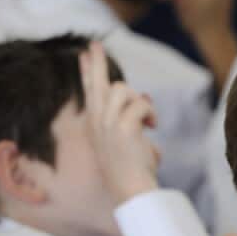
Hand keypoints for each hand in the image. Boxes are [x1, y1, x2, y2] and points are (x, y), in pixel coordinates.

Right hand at [79, 43, 160, 205]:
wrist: (131, 190)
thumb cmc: (134, 170)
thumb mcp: (132, 139)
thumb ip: (134, 117)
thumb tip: (145, 97)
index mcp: (95, 125)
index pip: (89, 92)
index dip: (87, 72)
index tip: (84, 54)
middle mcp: (95, 122)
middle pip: (96, 83)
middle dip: (97, 62)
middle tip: (94, 45)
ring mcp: (105, 123)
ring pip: (122, 89)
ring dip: (139, 102)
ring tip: (147, 122)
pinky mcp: (120, 126)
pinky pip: (140, 104)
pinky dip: (150, 114)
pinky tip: (152, 127)